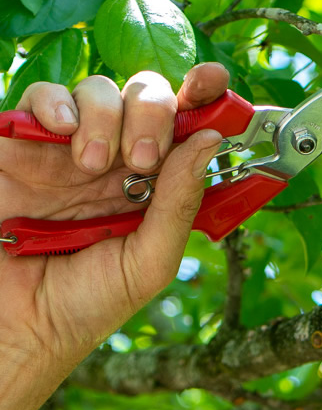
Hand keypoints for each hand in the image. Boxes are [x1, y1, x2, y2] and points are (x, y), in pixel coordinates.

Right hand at [0, 64, 227, 409]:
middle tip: (143, 159)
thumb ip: (180, 202)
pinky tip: (62, 131)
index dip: (204, 94)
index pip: (186, 122)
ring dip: (107, 115)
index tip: (214, 81)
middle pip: (146, 95)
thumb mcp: (150, 261)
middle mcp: (116, 157)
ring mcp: (67, 149)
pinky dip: (56, 103)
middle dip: (153, 113)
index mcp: (154, 181)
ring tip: (93, 164)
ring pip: (98, 89)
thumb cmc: (86, 303)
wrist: (17, 328)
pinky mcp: (20, 147)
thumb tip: (210, 141)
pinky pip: (40, 97)